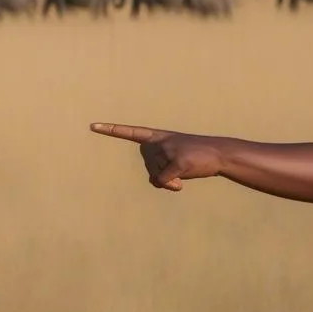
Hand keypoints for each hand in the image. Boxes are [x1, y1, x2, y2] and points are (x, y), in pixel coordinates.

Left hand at [89, 123, 224, 190]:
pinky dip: (173, 185)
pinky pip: (164, 181)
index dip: (111, 130)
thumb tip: (160, 183)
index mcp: (158, 136)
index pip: (131, 132)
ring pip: (156, 175)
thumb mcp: (174, 161)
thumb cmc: (195, 157)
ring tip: (186, 168)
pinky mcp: (177, 161)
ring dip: (170, 179)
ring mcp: (169, 150)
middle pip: (148, 166)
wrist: (220, 154)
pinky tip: (184, 180)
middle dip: (160, 172)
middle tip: (179, 164)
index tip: (92, 126)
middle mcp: (160, 141)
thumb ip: (159, 171)